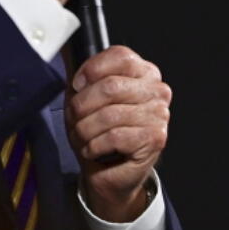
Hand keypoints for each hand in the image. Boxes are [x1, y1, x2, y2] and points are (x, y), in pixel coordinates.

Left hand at [65, 46, 171, 222]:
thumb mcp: (89, 98)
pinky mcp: (155, 138)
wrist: (111, 173)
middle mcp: (157, 90)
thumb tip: (69, 57)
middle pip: (110, 86)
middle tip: (75, 119)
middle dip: (82, 106)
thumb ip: (85, 77)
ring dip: (85, 130)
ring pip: (109, 114)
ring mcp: (159, 114)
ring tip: (83, 137)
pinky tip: (93, 149)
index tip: (77, 86)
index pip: (120, 56)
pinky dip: (95, 145)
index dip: (92, 69)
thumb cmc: (100, 132)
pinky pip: (114, 136)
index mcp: (144, 72)